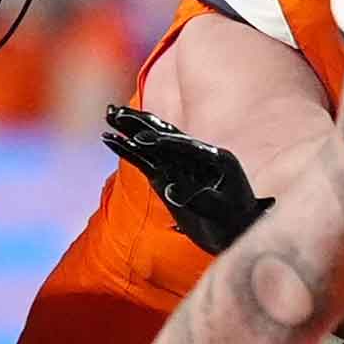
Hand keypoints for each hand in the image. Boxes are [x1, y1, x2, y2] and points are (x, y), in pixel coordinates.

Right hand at [102, 104, 273, 254]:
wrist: (234, 232)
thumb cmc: (234, 223)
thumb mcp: (221, 211)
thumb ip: (198, 200)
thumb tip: (168, 190)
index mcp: (216, 158)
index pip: (185, 146)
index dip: (163, 142)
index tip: (140, 140)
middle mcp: (195, 155)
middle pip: (165, 135)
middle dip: (140, 123)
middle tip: (117, 111)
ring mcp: (179, 164)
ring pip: (151, 142)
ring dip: (130, 128)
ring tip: (110, 113)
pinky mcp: (166, 175)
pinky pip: (144, 160)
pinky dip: (127, 150)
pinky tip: (110, 139)